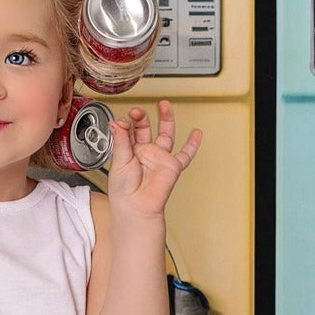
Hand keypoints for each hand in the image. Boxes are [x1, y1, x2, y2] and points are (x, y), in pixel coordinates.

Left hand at [105, 99, 200, 219]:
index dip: (126, 122)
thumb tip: (118, 122)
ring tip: (163, 105)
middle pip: (145, 128)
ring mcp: (159, 158)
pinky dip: (192, 144)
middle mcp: (144, 153)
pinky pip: (186, 154)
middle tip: (137, 110)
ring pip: (165, 134)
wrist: (136, 209)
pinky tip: (196, 133)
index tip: (123, 120)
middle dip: (141, 117)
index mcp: (128, 152)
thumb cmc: (123, 193)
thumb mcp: (118, 161)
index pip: (128, 130)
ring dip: (165, 119)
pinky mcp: (172, 166)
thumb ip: (121, 140)